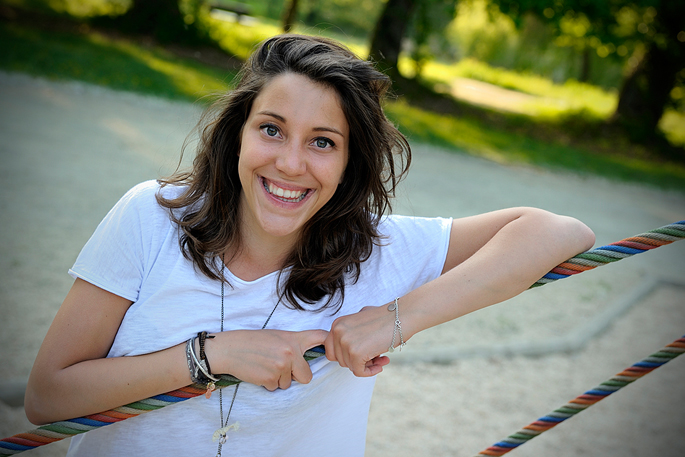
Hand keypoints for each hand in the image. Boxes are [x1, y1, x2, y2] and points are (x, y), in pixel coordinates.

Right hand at [206, 329, 327, 390]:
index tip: (335, 349)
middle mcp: (291, 352)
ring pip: (289, 384)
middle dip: (296, 376)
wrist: (230, 348)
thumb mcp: (277, 336)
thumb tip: (308, 357)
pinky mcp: (271, 379)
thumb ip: (294, 344)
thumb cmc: (253, 341)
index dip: (330, 343)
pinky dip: (268, 383)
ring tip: (266, 365)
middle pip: (307, 376)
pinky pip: (276, 387)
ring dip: (278, 379)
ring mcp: (282, 366)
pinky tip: (259, 371)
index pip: (320, 337)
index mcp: (294, 338)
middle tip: (280, 367)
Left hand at [324, 304, 393, 376]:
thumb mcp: (360, 321)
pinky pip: (358, 371)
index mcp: (337, 324)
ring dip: (366, 365)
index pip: (331, 349)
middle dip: (356, 360)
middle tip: (374, 356)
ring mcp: (345, 342)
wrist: (401, 316)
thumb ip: (350, 332)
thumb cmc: (385, 318)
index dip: (345, 355)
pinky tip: (382, 362)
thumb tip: (348, 349)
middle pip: (340, 360)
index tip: (360, 354)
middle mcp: (338, 332)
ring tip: (381, 357)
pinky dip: (370, 371)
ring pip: (350, 366)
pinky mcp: (355, 353)